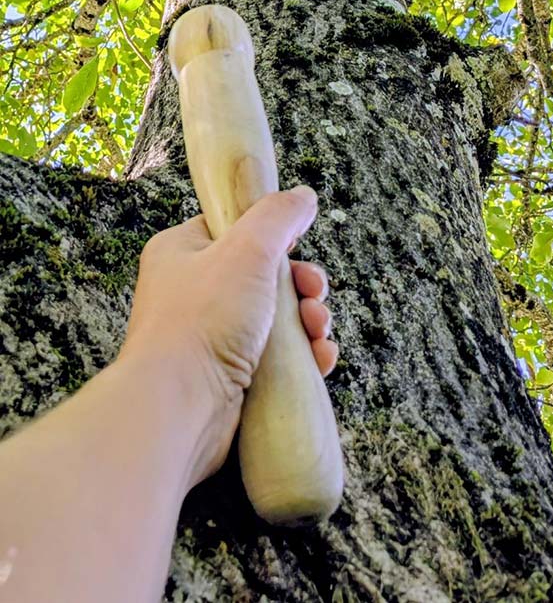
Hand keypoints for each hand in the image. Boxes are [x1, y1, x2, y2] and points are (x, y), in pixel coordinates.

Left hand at [120, 186, 336, 481]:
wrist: (179, 409)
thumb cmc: (200, 323)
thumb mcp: (247, 249)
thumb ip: (278, 215)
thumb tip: (301, 197)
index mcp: (183, 253)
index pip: (234, 229)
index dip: (273, 237)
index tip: (295, 247)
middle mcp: (192, 293)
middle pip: (265, 275)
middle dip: (302, 285)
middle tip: (314, 293)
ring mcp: (211, 337)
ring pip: (276, 317)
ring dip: (308, 320)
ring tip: (317, 329)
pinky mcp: (229, 375)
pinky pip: (277, 357)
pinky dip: (303, 355)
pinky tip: (319, 357)